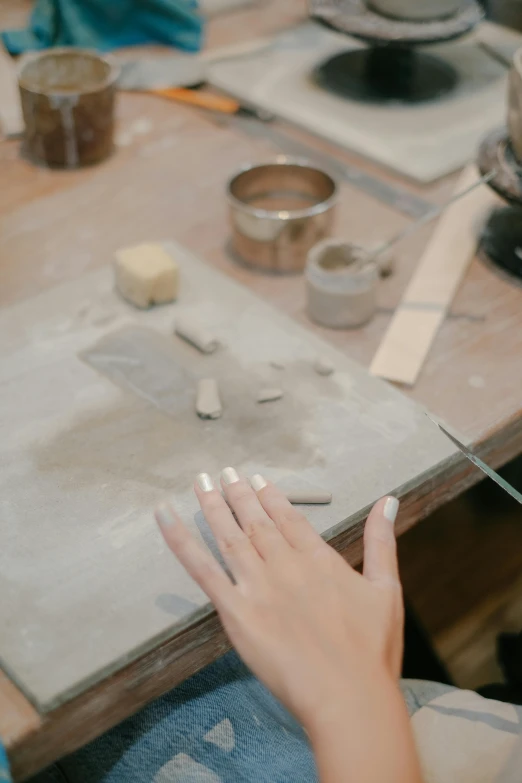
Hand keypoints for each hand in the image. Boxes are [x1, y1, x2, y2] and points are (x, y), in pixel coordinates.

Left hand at [155, 468, 403, 729]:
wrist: (349, 697)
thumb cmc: (372, 651)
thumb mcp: (387, 589)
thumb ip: (381, 541)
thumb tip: (387, 500)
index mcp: (318, 558)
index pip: (288, 518)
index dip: (270, 496)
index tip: (256, 479)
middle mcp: (285, 565)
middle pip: (256, 521)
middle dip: (238, 494)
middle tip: (225, 472)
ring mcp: (258, 586)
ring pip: (230, 536)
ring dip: (213, 506)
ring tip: (201, 482)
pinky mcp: (236, 612)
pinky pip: (203, 570)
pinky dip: (181, 541)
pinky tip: (166, 517)